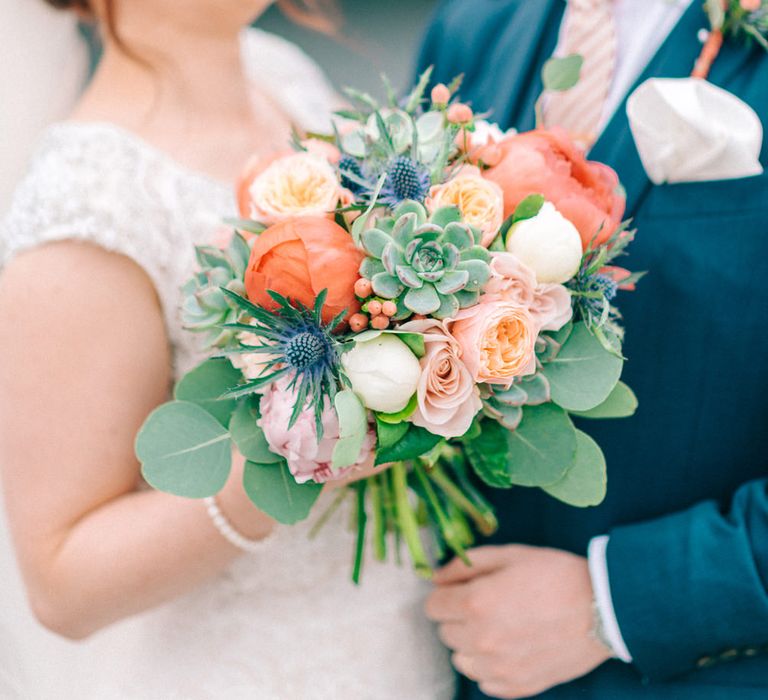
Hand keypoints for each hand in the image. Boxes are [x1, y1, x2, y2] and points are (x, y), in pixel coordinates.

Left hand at [426, 545, 611, 698]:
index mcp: (476, 603)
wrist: (602, 609)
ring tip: (500, 626)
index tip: (462, 590)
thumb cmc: (554, 575)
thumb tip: (435, 577)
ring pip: (460, 659)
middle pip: (445, 632)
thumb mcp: (508, 554)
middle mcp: (481, 640)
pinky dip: (489, 665)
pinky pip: (483, 680)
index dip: (446, 594)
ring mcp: (499, 668)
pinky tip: (511, 646)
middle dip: (458, 616)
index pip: (433, 606)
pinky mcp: (516, 687)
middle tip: (487, 604)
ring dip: (471, 643)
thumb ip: (465, 564)